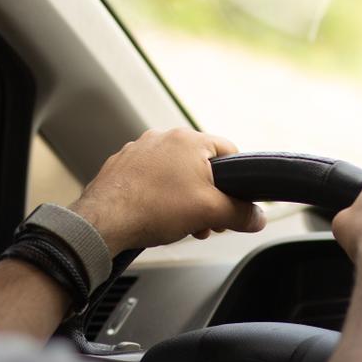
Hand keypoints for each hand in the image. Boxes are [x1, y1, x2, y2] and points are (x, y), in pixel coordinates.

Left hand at [67, 128, 266, 254]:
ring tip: (181, 223)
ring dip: (184, 198)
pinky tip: (156, 216)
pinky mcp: (122, 166)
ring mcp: (139, 150)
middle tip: (206, 220)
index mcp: (189, 140)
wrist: (104, 221)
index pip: (230, 151)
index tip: (234, 201)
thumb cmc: (153, 208)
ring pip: (175, 173)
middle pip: (201, 166)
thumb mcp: (210, 213)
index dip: (238, 180)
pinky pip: (151, 179)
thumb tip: (257, 218)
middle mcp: (163, 138)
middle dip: (208, 195)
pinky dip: (159, 196)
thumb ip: (240, 213)